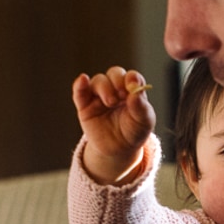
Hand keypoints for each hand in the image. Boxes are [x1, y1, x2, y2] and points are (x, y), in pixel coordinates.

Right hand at [71, 66, 155, 183]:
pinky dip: (80, 85)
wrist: (118, 150)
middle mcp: (115, 90)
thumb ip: (142, 108)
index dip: (132, 78)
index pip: (132, 77)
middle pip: (114, 74)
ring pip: (98, 81)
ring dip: (104, 88)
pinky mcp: (84, 105)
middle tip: (121, 94)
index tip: (133, 84)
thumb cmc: (133, 133)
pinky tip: (83, 80)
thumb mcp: (144, 123)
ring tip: (110, 103)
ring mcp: (99, 96)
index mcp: (132, 91)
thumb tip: (136, 93)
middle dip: (117, 81)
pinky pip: (79, 91)